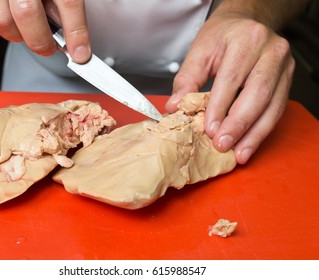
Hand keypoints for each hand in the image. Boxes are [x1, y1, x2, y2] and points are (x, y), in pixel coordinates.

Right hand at [0, 0, 90, 61]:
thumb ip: (62, 3)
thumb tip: (71, 33)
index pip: (68, 2)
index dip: (76, 32)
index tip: (81, 54)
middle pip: (27, 13)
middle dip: (41, 41)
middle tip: (48, 48)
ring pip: (1, 20)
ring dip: (16, 34)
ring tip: (26, 30)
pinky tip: (6, 14)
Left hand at [166, 12, 294, 163]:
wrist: (246, 23)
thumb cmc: (222, 36)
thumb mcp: (200, 50)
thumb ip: (187, 79)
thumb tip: (176, 107)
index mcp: (247, 40)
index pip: (231, 79)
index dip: (219, 107)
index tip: (209, 129)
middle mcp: (271, 52)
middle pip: (257, 94)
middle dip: (239, 124)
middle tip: (222, 144)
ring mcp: (283, 67)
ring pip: (272, 106)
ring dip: (254, 134)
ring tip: (239, 153)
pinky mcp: (287, 80)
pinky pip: (277, 110)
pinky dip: (262, 130)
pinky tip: (249, 144)